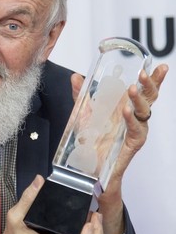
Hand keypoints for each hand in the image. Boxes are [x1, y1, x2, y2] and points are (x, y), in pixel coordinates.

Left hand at [71, 64, 168, 233]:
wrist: (89, 167)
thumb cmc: (91, 140)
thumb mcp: (84, 114)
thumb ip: (81, 95)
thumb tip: (76, 76)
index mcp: (127, 107)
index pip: (143, 90)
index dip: (152, 78)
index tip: (158, 66)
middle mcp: (135, 117)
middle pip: (150, 98)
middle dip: (151, 84)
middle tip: (145, 74)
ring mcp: (136, 130)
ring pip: (144, 112)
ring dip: (139, 99)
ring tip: (132, 88)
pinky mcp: (132, 143)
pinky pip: (134, 129)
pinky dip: (130, 119)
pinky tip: (125, 110)